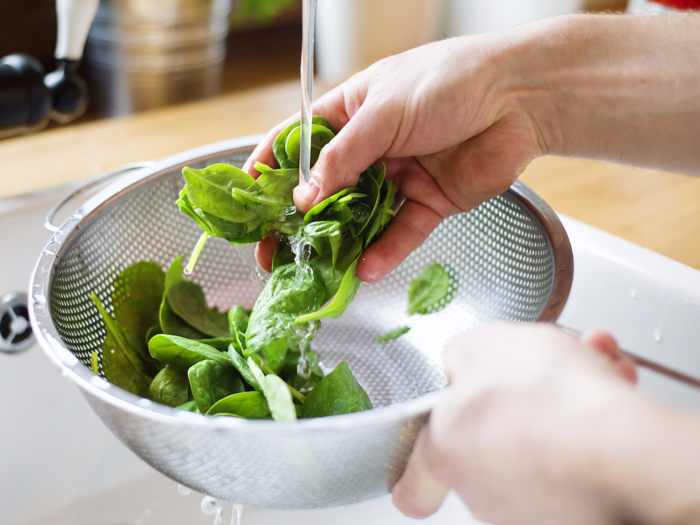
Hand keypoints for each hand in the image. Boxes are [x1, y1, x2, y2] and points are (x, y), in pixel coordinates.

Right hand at [244, 34, 545, 279]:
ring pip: (361, 217)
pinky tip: (365, 269)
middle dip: (298, 221)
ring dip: (339, 244)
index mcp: (351, 112)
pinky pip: (402, 232)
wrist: (520, 96)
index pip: (298, 143)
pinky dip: (385, 251)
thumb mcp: (383, 112)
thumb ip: (343, 158)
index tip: (247, 199)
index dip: (270, 169)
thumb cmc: (449, 81)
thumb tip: (304, 197)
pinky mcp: (430, 201)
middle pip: (324, 189)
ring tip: (315, 270)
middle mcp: (371, 147)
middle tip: (273, 252)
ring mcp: (399, 176)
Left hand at [392, 323, 642, 523]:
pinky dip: (594, 417)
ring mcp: (531, 505)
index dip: (420, 466)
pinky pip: (580, 451)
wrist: (622, 447)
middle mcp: (484, 489)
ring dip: (564, 396)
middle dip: (518, 395)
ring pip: (541, 437)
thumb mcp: (485, 345)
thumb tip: (460, 364)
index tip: (432, 449)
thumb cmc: (548, 401)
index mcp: (448, 450)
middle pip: (490, 438)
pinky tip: (610, 383)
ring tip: (590, 362)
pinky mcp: (579, 509)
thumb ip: (460, 354)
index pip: (413, 483)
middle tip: (542, 365)